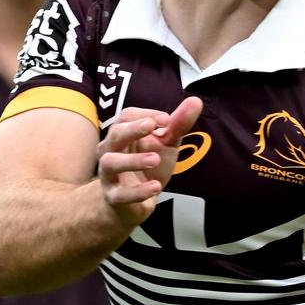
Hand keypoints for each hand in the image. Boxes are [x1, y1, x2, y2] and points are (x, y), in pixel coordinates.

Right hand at [97, 97, 202, 223]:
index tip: (166, 119)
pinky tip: (156, 186)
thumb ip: (177, 124)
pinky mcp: (113, 197)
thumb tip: (195, 101)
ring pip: (110, 163)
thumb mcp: (165, 144)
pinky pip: (121, 194)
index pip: (127, 116)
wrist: (133, 203)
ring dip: (133, 160)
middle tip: (151, 126)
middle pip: (114, 134)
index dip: (146, 114)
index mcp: (122, 133)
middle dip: (132, 129)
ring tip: (155, 159)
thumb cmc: (148, 166)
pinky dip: (138, 191)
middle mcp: (110, 150)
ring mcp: (109, 174)